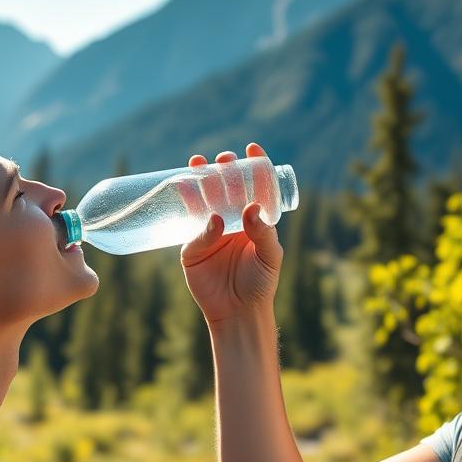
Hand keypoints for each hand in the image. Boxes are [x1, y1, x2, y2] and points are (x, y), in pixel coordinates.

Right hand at [180, 143, 282, 323]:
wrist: (239, 312)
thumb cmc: (260, 283)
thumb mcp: (270, 256)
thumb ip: (264, 233)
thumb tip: (252, 207)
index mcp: (251, 218)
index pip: (252, 186)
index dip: (252, 166)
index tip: (252, 148)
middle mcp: (229, 220)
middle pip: (223, 188)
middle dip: (222, 170)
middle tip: (223, 159)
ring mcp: (208, 232)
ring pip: (202, 201)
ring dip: (198, 182)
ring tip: (196, 164)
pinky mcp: (192, 249)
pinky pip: (194, 231)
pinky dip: (201, 222)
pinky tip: (210, 216)